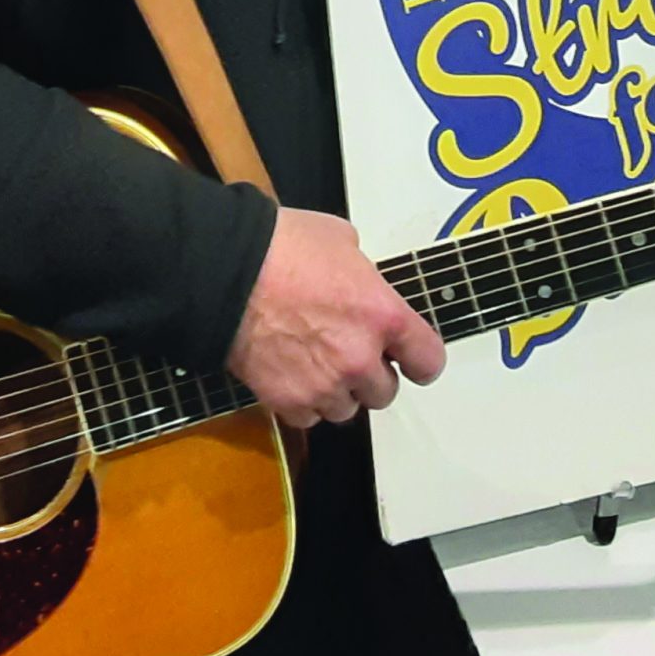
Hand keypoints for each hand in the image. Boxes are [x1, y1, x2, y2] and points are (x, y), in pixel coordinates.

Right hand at [225, 206, 445, 429]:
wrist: (226, 272)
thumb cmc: (283, 246)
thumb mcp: (340, 239)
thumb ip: (362, 273)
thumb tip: (359, 283)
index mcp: (383, 315)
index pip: (428, 361)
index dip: (419, 361)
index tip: (410, 361)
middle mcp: (360, 358)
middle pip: (385, 393)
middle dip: (369, 375)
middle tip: (346, 352)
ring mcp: (324, 385)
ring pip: (345, 409)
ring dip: (336, 391)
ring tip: (312, 361)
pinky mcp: (288, 401)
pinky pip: (308, 416)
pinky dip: (301, 401)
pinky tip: (288, 372)